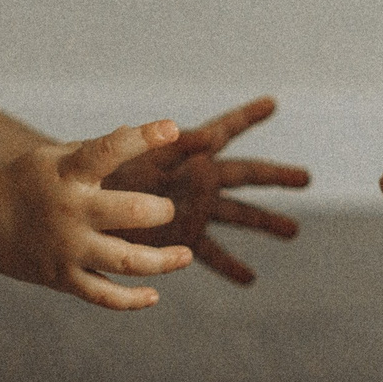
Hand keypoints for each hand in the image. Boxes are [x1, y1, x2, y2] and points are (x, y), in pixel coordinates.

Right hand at [0, 121, 194, 309]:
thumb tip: (139, 134)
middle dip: (160, 211)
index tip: (170, 128)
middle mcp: (71, 212)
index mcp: (68, 174)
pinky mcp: (63, 279)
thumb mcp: (53, 156)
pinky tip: (154, 295)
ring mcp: (68, 249)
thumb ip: (96, 150)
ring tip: (185, 256)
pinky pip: (103, 296)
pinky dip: (131, 301)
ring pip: (126, 261)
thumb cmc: (26, 181)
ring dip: (162, 261)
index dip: (142, 138)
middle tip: (166, 211)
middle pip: (130, 212)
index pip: (108, 150)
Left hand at [100, 96, 310, 284]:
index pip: (224, 130)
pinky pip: (212, 254)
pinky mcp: (182, 239)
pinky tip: (250, 279)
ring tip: (294, 231)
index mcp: (185, 154)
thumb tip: (211, 137)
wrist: (75, 205)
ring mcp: (194, 210)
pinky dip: (230, 266)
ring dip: (267, 223)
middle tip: (307, 178)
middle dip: (276, 177)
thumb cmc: (99, 172)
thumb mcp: (134, 154)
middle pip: (246, 176)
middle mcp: (196, 180)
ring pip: (239, 215)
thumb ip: (170, 145)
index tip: (271, 102)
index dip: (247, 116)